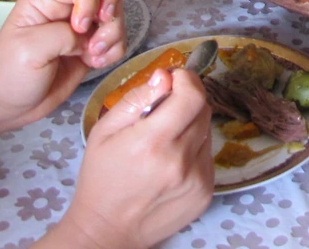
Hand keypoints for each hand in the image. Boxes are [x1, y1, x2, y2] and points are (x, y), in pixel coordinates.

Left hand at [0, 0, 125, 129]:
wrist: (12, 107)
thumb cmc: (11, 75)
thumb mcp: (29, 50)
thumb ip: (62, 35)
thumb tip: (87, 37)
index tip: (81, 27)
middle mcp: (67, 6)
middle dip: (111, 6)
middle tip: (101, 28)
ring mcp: (82, 26)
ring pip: (116, 13)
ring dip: (112, 34)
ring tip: (93, 55)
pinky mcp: (92, 45)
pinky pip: (118, 38)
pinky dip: (114, 50)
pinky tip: (95, 63)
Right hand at [58, 68, 213, 248]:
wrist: (107, 231)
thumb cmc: (101, 179)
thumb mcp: (104, 132)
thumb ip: (136, 99)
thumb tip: (164, 76)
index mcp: (152, 143)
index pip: (192, 97)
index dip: (187, 80)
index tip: (175, 79)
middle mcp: (180, 161)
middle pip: (203, 110)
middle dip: (187, 99)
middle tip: (167, 106)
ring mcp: (197, 179)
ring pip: (207, 131)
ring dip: (191, 125)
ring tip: (165, 139)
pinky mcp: (206, 192)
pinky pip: (207, 155)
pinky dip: (194, 149)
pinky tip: (172, 161)